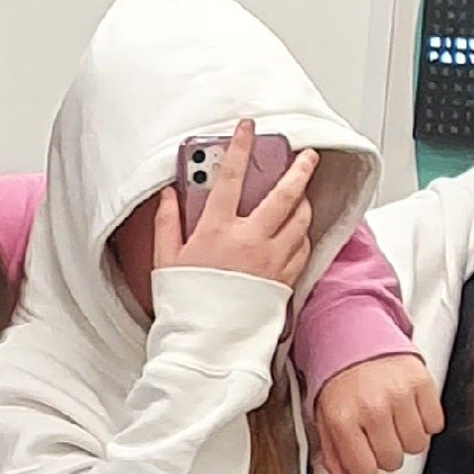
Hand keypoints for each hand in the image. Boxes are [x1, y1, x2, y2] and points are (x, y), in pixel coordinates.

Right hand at [155, 123, 321, 291]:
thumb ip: (168, 223)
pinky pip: (302, 249)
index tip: (248, 129)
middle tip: (307, 155)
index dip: (240, 146)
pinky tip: (298, 232)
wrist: (207, 345)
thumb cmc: (185, 306)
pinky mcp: (284, 280)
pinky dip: (303, 235)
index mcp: (218, 230)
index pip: (231, 176)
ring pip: (300, 219)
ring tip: (304, 192)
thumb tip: (170, 196)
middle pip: (285, 193)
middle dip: (299, 168)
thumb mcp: (166, 262)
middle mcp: (250, 240)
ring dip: (304, 201)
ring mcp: (271, 259)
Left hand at [312, 351, 442, 473]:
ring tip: (395, 422)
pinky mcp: (422, 382)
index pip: (365, 470)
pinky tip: (410, 411)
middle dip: (386, 453)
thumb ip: (334, 456)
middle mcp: (372, 407)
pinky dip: (426, 423)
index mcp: (343, 418)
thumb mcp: (325, 418)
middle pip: (393, 461)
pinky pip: (435, 424)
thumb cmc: (339, 381)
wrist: (356, 335)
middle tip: (379, 435)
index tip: (364, 453)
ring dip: (407, 439)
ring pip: (417, 446)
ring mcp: (400, 394)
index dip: (366, 466)